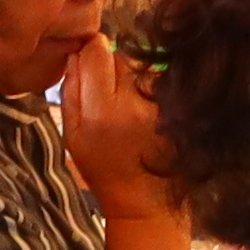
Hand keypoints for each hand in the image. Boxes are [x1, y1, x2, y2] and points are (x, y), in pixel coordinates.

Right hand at [55, 32, 171, 222]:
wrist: (146, 198)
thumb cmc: (103, 167)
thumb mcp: (71, 134)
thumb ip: (70, 89)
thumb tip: (75, 53)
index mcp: (102, 109)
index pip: (98, 51)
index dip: (90, 51)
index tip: (89, 63)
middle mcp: (136, 101)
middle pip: (121, 55)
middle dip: (112, 66)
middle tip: (110, 94)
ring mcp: (162, 103)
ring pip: (142, 66)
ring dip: (134, 78)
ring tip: (131, 107)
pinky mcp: (179, 106)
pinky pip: (161, 81)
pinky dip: (152, 89)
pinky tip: (149, 112)